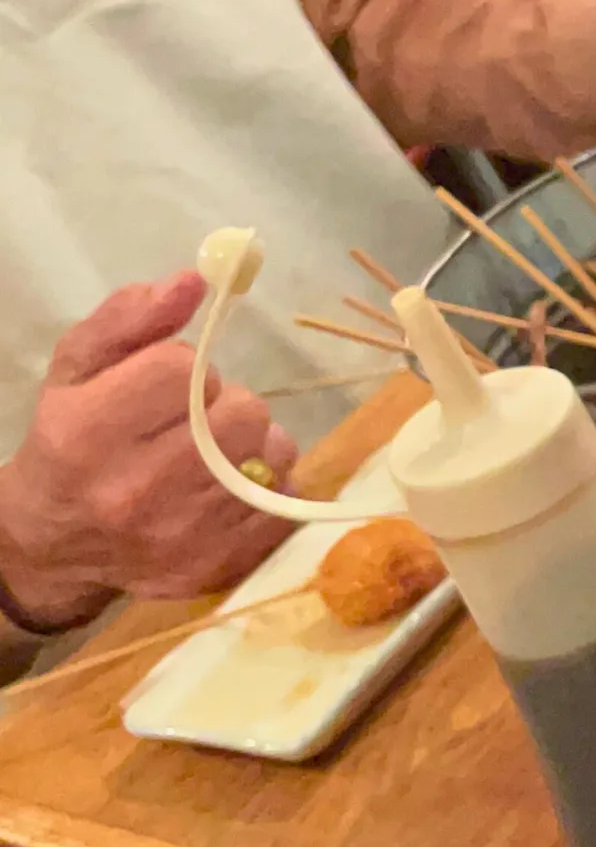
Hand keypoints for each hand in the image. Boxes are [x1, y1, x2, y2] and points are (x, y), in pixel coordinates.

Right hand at [0, 272, 297, 627]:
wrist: (58, 544)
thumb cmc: (70, 442)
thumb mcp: (77, 371)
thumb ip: (128, 319)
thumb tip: (193, 281)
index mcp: (89, 433)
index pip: (182, 370)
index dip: (187, 366)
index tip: (169, 383)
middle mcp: (137, 490)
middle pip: (242, 411)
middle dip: (226, 402)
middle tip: (196, 418)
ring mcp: (184, 535)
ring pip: (273, 453)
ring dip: (254, 441)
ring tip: (215, 451)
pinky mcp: (221, 565)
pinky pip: (286, 501)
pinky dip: (269, 483)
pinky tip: (231, 484)